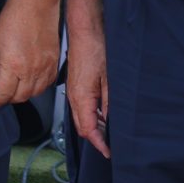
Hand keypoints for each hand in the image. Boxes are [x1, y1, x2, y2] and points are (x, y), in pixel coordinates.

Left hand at [0, 0, 59, 107]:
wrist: (35, 5)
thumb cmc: (14, 19)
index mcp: (13, 65)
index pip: (4, 94)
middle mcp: (31, 69)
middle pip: (20, 97)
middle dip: (9, 99)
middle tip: (3, 94)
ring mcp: (45, 66)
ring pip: (35, 93)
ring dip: (24, 94)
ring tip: (16, 88)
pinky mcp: (54, 61)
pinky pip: (48, 83)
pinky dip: (39, 86)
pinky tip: (32, 81)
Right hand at [65, 24, 110, 157]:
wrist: (85, 30)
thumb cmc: (96, 48)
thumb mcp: (109, 78)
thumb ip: (109, 102)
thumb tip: (110, 120)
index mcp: (81, 97)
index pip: (88, 130)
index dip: (99, 143)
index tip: (108, 152)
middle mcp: (73, 97)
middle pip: (82, 127)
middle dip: (95, 138)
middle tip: (110, 144)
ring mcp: (73, 91)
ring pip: (81, 117)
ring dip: (93, 126)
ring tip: (109, 131)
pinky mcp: (75, 84)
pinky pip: (80, 106)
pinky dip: (91, 114)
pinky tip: (103, 112)